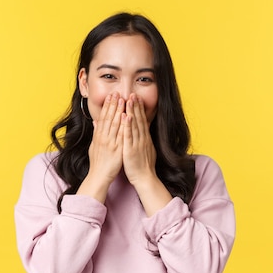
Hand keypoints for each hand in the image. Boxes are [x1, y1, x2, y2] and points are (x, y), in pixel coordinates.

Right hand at [77, 93, 124, 202]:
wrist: (99, 176)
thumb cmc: (98, 163)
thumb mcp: (94, 146)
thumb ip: (96, 133)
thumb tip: (96, 122)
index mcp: (99, 136)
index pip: (103, 118)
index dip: (107, 106)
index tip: (111, 96)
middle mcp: (104, 138)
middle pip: (109, 118)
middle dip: (113, 105)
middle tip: (117, 93)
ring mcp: (110, 143)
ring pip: (115, 124)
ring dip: (119, 111)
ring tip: (122, 100)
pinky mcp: (117, 150)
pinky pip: (121, 135)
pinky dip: (124, 125)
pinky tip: (127, 117)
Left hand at [122, 94, 172, 215]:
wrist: (145, 178)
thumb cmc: (142, 166)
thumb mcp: (142, 149)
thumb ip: (140, 140)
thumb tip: (139, 133)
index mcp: (143, 139)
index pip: (141, 120)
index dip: (138, 109)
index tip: (136, 98)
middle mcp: (142, 139)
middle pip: (139, 119)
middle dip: (136, 106)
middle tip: (133, 93)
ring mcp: (138, 143)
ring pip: (135, 124)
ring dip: (133, 111)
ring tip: (130, 99)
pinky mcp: (132, 149)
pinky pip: (129, 135)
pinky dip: (128, 125)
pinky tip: (127, 116)